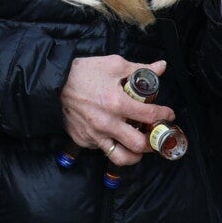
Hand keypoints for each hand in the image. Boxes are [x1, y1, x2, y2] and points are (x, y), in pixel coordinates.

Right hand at [58, 55, 173, 166]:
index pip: (150, 116)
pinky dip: (112, 146)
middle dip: (153, 142)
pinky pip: (103, 150)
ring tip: (139, 146)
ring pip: (122, 158)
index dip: (164, 115)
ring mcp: (94, 135)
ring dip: (135, 154)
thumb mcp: (114, 65)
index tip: (168, 114)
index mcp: (117, 103)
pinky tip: (115, 136)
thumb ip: (140, 69)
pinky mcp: (83, 140)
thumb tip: (161, 67)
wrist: (54, 82)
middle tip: (155, 134)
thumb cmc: (84, 72)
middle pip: (139, 145)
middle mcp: (107, 123)